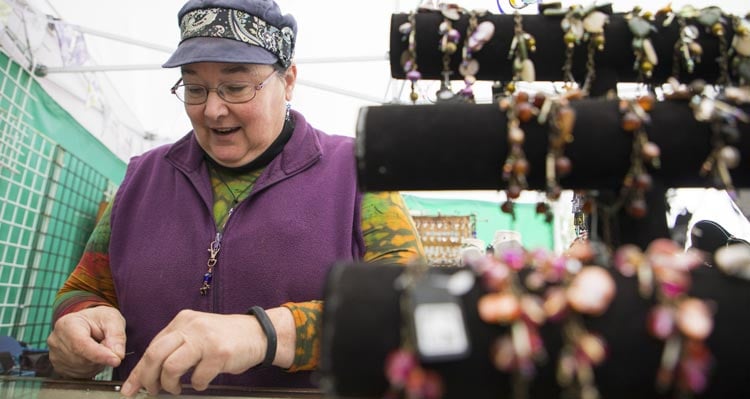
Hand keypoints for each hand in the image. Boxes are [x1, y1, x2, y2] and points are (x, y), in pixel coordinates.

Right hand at [47, 306, 125, 378]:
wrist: (87, 323)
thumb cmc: (99, 319)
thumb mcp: (113, 319)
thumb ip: (117, 335)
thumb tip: (118, 354)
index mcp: (67, 324)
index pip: (81, 345)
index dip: (99, 355)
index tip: (116, 360)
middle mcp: (56, 341)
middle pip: (83, 359)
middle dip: (102, 356)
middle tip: (108, 344)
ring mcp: (55, 355)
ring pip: (83, 369)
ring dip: (98, 363)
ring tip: (99, 348)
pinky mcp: (58, 367)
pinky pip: (80, 375)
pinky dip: (91, 368)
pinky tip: (92, 356)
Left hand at [120, 308, 293, 396]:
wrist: (259, 334)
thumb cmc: (226, 339)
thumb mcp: (197, 335)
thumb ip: (176, 347)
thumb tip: (148, 372)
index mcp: (182, 321)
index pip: (152, 347)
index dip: (139, 371)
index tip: (131, 389)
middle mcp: (191, 326)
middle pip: (155, 355)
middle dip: (148, 379)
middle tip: (152, 391)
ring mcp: (205, 338)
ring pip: (171, 366)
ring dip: (171, 384)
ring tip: (177, 388)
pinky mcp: (219, 352)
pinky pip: (198, 377)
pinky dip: (198, 385)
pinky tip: (203, 382)